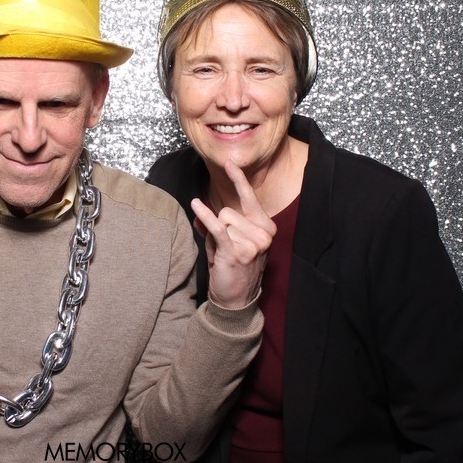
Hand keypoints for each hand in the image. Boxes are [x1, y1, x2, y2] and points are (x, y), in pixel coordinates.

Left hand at [190, 161, 276, 309]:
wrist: (236, 300)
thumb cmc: (234, 268)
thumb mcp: (229, 243)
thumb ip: (215, 224)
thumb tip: (198, 207)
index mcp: (266, 227)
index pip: (250, 198)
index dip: (239, 180)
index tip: (230, 162)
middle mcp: (263, 234)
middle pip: (228, 210)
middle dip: (220, 227)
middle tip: (225, 248)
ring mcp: (252, 243)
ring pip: (221, 221)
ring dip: (215, 237)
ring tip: (223, 254)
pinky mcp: (236, 251)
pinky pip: (217, 227)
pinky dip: (205, 216)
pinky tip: (195, 205)